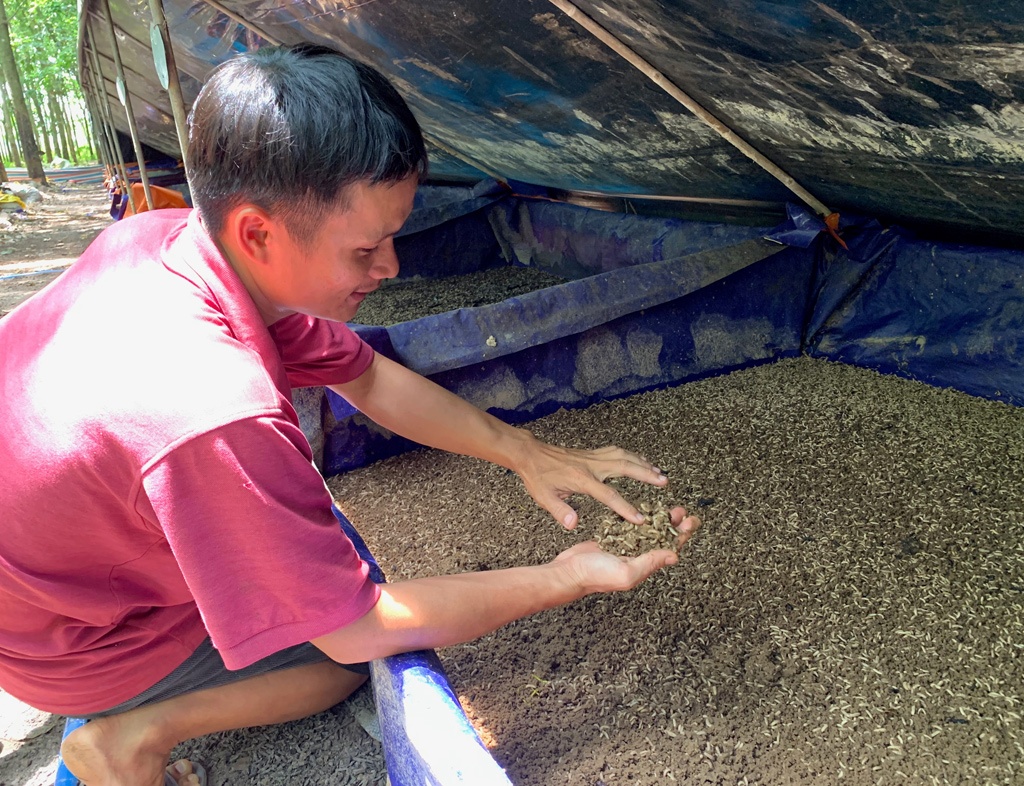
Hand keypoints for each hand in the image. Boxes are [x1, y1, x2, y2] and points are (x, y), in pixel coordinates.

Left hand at [513, 437, 667, 528]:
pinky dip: (632, 456)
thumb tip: (573, 524)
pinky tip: (641, 461)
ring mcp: (593, 457)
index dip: (625, 508)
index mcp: (581, 479)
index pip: (608, 495)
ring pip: (623, 456)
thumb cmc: (537, 477)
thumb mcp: (544, 497)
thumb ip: (560, 511)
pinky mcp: (592, 453)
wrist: (531, 454)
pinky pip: (617, 452)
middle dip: (645, 475)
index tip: (640, 519)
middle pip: (624, 467)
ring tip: (659, 473)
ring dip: (643, 463)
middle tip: (664, 482)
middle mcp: (591, 465)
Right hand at [552, 507, 700, 593]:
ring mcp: (625, 547)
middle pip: (662, 538)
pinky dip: (639, 519)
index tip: (692, 521)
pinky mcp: (612, 539)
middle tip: (682, 510)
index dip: (682, 534)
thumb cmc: (595, 576)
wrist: (568, 571)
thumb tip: (674, 555)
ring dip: (659, 520)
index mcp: (644, 565)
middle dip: (674, 524)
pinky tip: (644, 511)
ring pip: (648, 531)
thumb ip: (650, 562)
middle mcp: (637, 556)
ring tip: (669, 509)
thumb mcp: (627, 571)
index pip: (670, 548)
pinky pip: (630, 527)